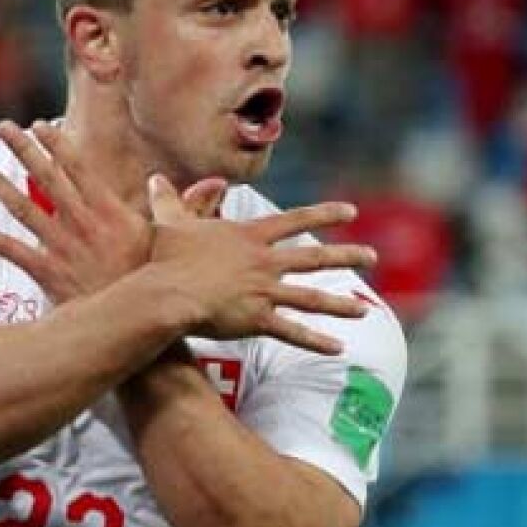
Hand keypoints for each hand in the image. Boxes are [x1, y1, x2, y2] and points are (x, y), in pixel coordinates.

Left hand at [0, 120, 228, 302]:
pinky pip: (13, 251)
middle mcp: (83, 224)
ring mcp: (64, 248)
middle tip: (4, 128)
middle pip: (47, 178)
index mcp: (111, 211)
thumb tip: (202, 183)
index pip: (79, 168)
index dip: (58, 144)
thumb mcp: (175, 241)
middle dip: (24, 150)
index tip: (40, 124)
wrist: (143, 324)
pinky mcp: (48, 274)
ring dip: (0, 187)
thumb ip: (181, 208)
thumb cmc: (160, 283)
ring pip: (24, 209)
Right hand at [147, 174, 376, 354]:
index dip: (324, 215)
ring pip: (311, 297)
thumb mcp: (169, 223)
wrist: (167, 292)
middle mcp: (264, 262)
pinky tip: (338, 349)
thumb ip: (169, 200)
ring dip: (340, 303)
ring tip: (364, 310)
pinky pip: (292, 332)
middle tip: (373, 256)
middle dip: (346, 256)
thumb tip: (154, 178)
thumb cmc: (166, 258)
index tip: (351, 212)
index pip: (295, 220)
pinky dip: (315, 342)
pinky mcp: (257, 320)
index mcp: (249, 237)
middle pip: (314, 257)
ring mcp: (264, 291)